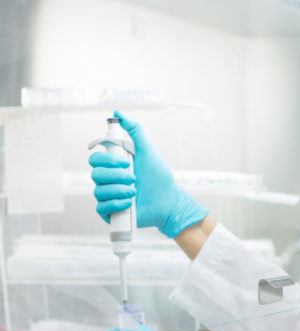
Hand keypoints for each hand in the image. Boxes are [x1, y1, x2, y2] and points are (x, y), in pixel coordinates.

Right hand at [89, 110, 207, 237]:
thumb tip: (119, 113)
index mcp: (113, 165)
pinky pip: (102, 207)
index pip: (95, 158)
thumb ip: (135, 131)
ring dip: (120, 189)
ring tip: (135, 191)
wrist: (169, 202)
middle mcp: (107, 180)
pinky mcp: (110, 212)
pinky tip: (130, 203)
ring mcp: (108, 196)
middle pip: (95, 173)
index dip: (108, 160)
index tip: (127, 161)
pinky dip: (117, 203)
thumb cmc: (158, 177)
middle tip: (134, 177)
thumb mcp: (148, 150)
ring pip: (99, 190)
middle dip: (116, 175)